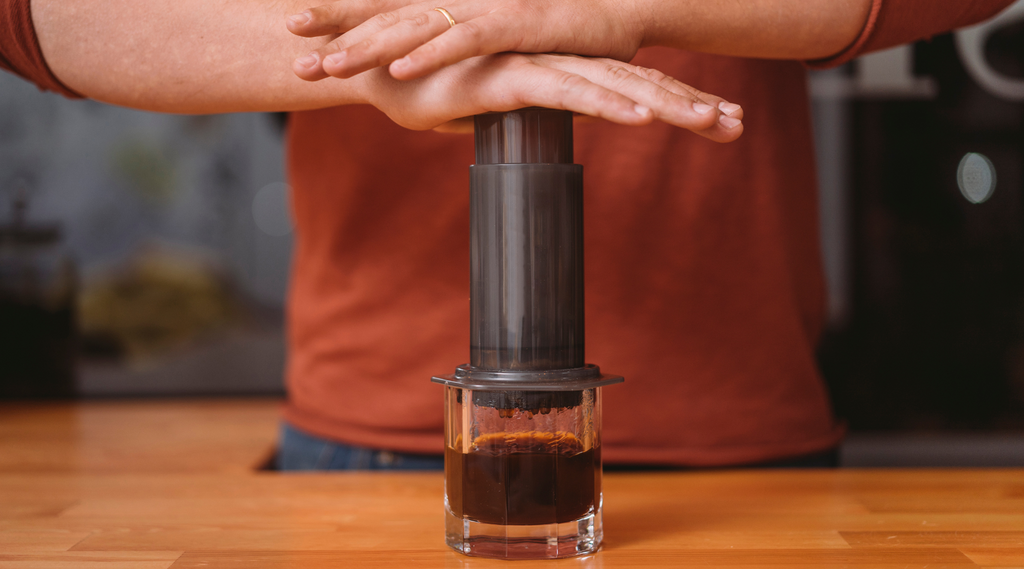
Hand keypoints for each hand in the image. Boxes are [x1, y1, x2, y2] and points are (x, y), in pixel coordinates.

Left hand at [287, 0, 642, 80]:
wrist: (616, 12)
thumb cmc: (554, 34)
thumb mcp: (494, 52)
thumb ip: (458, 62)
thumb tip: (424, 82)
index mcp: (449, 8)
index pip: (385, 12)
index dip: (340, 18)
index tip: (295, 32)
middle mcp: (460, 1)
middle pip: (388, 14)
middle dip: (338, 29)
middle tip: (292, 43)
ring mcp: (486, 9)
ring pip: (418, 26)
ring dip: (373, 45)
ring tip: (332, 64)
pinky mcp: (516, 23)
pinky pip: (466, 40)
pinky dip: (432, 55)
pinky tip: (400, 71)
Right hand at [348, 52, 742, 140]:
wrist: (378, 69)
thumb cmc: (435, 89)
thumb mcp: (492, 109)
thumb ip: (527, 114)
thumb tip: (540, 127)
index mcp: (560, 72)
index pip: (630, 87)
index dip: (676, 103)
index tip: (719, 124)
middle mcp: (557, 62)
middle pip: (637, 84)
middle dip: (690, 105)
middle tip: (737, 127)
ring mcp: (534, 65)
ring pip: (613, 86)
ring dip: (665, 105)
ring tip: (710, 123)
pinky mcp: (507, 78)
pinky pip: (565, 92)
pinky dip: (606, 104)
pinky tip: (641, 117)